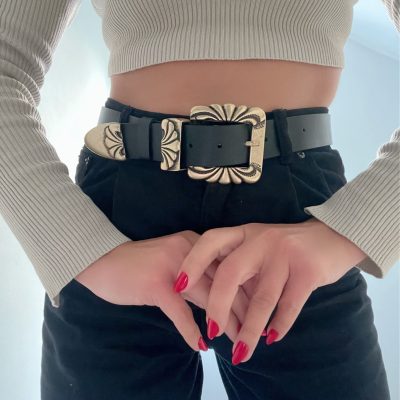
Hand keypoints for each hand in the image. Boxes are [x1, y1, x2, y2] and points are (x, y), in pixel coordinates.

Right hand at [74, 230, 249, 350]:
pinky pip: (180, 312)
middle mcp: (188, 250)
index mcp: (195, 243)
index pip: (228, 267)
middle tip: (254, 330)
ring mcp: (172, 266)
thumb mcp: (173, 262)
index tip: (259, 308)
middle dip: (241, 308)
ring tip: (236, 341)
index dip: (245, 289)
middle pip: (223, 282)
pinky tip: (201, 345)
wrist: (101, 260)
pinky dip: (191, 330)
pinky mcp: (155, 284)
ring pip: (207, 297)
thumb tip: (220, 299)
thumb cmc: (138, 265)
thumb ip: (196, 275)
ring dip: (224, 323)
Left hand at [172, 218, 366, 364]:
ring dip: (249, 329)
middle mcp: (261, 240)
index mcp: (244, 233)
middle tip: (211, 331)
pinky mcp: (308, 271)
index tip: (178, 286)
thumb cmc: (287, 247)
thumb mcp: (259, 246)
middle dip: (217, 306)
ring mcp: (285, 255)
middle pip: (230, 273)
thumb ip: (240, 266)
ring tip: (241, 353)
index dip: (192, 263)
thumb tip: (214, 302)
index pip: (211, 241)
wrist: (333, 237)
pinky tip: (271, 338)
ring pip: (261, 298)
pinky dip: (279, 324)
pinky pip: (289, 304)